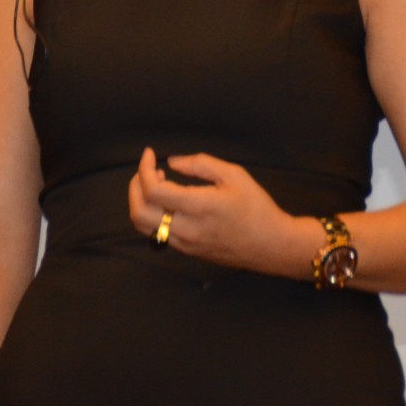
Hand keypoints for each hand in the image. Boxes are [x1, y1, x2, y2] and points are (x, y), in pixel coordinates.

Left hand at [126, 146, 305, 276]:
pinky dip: (153, 214)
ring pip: (144, 227)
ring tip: (157, 184)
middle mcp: (186, 229)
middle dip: (134, 187)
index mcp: (199, 207)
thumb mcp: (235, 175)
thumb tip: (172, 162)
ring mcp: (185, 244)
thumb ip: (200, 164)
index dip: (144, 169)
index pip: (153, 191)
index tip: (150, 154)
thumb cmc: (256, 207)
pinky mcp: (188, 252)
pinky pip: (157, 234)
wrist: (271, 245)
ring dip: (141, 202)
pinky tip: (168, 201)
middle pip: (139, 213)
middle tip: (146, 170)